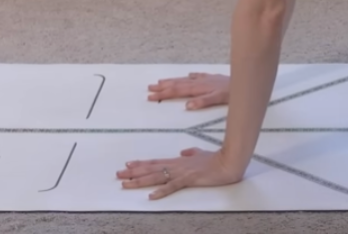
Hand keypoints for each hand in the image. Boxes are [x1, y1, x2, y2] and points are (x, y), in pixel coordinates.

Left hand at [116, 147, 243, 198]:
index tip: (127, 164)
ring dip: (140, 181)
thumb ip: (191, 152)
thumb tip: (183, 152)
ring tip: (125, 184)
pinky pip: (172, 186)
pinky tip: (151, 196)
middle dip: (133, 173)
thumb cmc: (217, 159)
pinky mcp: (189, 179)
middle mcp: (176, 165)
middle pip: (151, 169)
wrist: (229, 161)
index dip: (141, 164)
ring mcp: (181, 172)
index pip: (155, 162)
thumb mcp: (201, 154)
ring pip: (156, 177)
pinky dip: (161, 191)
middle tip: (118, 174)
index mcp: (179, 161)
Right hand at [147, 71, 230, 109]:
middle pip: (178, 85)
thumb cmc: (232, 93)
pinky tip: (188, 75)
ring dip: (172, 81)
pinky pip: (198, 76)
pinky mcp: (213, 77)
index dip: (163, 94)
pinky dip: (191, 76)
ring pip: (185, 79)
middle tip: (149, 88)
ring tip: (160, 81)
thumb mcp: (219, 99)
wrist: (247, 81)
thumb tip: (187, 105)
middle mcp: (200, 82)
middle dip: (163, 87)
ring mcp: (206, 79)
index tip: (150, 96)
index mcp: (199, 88)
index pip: (177, 91)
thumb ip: (203, 102)